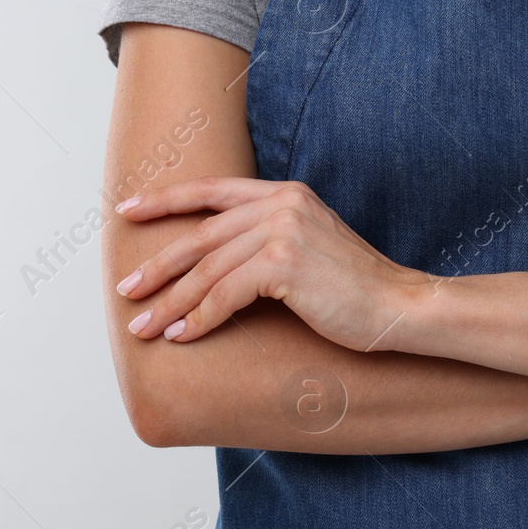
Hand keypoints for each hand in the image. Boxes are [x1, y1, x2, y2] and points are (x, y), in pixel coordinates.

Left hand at [113, 177, 428, 350]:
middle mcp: (282, 204)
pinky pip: (225, 294)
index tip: (128, 212)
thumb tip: (219, 266)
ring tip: (143, 327)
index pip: (212, 191)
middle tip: (126, 290)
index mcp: (286, 194)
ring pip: (207, 270)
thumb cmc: (357, 290)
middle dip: (158, 266)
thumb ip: (270, 240)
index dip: (166, 200)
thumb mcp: (310, 248)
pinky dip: (198, 319)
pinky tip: (181, 337)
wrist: (400, 306)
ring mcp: (284, 230)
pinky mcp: (285, 263)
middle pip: (201, 235)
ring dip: (170, 303)